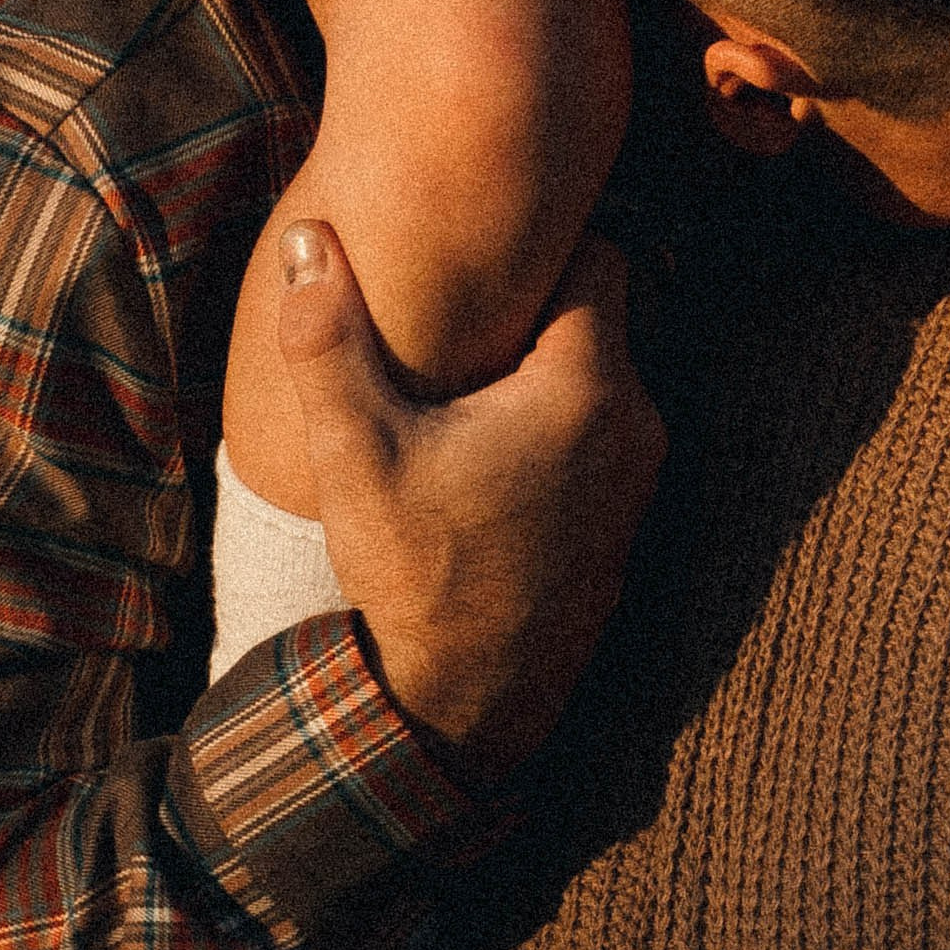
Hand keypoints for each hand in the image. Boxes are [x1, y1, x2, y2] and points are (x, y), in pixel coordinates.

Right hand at [278, 220, 664, 786]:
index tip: (484, 268)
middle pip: (605, 315)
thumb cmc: (413, 575)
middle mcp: (636, 422)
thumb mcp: (356, 455)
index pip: (598, 256)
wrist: (460, 708)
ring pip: (606, 378)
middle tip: (471, 325)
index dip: (542, 250)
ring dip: (552, 376)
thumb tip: (308, 241)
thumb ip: (330, 341)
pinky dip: (566, 430)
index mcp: (586, 387)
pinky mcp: (630, 520)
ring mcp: (641, 477)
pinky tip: (498, 455)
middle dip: (542, 312)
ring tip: (475, 392)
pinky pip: (608, 436)